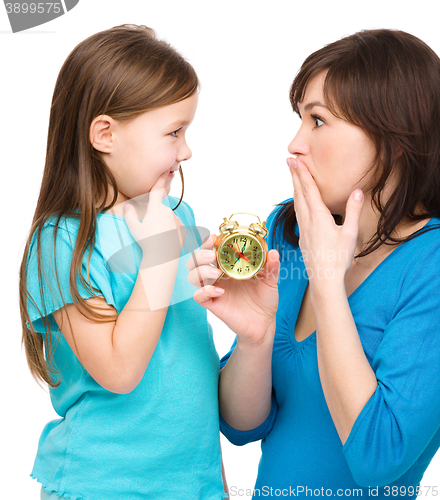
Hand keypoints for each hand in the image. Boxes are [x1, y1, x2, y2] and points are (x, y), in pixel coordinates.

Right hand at [123, 172, 183, 256]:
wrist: (162, 257)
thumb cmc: (147, 242)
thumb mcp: (134, 228)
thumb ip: (130, 215)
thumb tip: (127, 206)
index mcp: (155, 208)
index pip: (157, 190)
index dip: (160, 179)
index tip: (166, 170)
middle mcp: (168, 211)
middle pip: (160, 209)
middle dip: (155, 215)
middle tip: (149, 229)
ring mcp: (176, 220)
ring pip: (168, 218)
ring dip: (163, 223)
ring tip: (157, 237)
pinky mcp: (183, 228)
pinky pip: (175, 226)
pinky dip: (171, 231)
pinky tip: (166, 240)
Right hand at [187, 234, 279, 344]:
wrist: (264, 322)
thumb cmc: (264, 299)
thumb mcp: (271, 280)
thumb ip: (271, 266)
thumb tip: (273, 252)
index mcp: (228, 265)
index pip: (210, 249)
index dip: (207, 242)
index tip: (213, 238)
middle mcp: (217, 275)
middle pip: (196, 260)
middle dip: (199, 254)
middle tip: (212, 256)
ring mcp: (213, 289)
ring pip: (192, 276)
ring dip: (201, 271)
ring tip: (216, 274)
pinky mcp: (213, 304)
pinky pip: (198, 296)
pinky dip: (205, 291)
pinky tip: (219, 292)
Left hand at [288, 157, 363, 292]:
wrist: (324, 279)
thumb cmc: (338, 259)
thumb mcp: (350, 234)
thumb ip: (353, 211)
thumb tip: (357, 191)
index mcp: (319, 217)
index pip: (309, 190)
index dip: (302, 173)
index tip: (295, 160)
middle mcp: (307, 221)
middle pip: (298, 193)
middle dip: (294, 175)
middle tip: (289, 161)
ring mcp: (303, 229)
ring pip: (296, 203)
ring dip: (294, 187)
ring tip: (292, 177)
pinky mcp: (302, 237)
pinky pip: (297, 214)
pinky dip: (296, 202)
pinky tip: (297, 203)